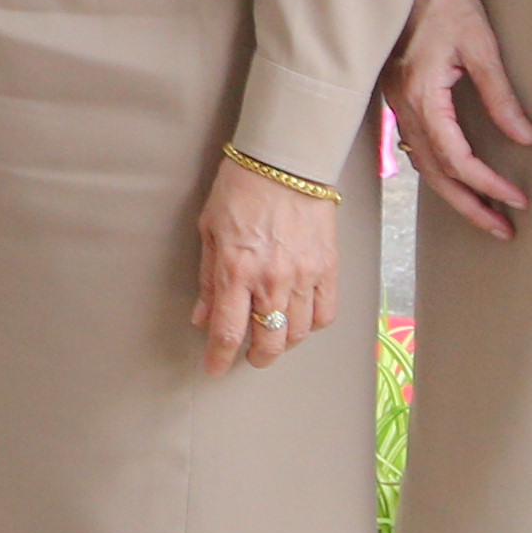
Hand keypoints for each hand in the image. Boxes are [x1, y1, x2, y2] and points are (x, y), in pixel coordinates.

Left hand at [195, 157, 338, 375]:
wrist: (284, 163)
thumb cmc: (239, 190)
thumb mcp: (209, 230)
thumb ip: (209, 278)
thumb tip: (202, 317)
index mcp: (237, 270)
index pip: (228, 330)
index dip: (220, 357)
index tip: (214, 369)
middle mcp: (272, 280)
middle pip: (269, 340)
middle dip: (256, 356)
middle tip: (248, 355)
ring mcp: (304, 276)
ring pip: (297, 333)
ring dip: (282, 343)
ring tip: (272, 337)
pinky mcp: (328, 269)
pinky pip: (324, 314)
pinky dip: (311, 325)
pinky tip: (299, 320)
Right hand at [383, 0, 531, 237]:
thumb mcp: (480, 44)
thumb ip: (500, 95)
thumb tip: (524, 138)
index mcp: (422, 94)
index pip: (457, 159)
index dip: (488, 185)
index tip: (519, 201)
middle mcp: (403, 104)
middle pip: (435, 172)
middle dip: (469, 205)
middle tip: (503, 230)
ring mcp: (396, 99)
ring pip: (422, 161)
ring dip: (453, 191)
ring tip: (484, 212)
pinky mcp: (398, 92)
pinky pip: (415, 143)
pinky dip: (436, 167)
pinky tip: (454, 173)